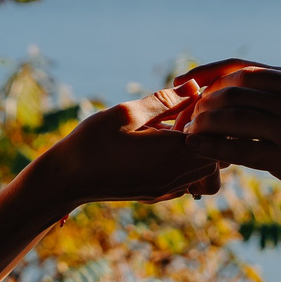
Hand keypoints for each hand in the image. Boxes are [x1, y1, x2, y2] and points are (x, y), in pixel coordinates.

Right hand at [34, 89, 221, 208]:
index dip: (208, 117)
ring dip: (194, 149)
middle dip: (206, 134)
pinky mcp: (157, 195)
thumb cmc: (92, 142)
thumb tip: (194, 86)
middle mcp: (175, 176)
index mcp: (172, 154)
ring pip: (202, 170)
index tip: (189, 103)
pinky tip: (157, 147)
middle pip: (215, 155)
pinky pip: (185, 178)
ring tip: (168, 130)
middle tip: (181, 115)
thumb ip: (164, 101)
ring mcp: (167, 189)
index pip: (215, 136)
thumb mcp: (126, 113)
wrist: (65, 180)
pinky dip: (182, 162)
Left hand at [169, 47, 280, 155]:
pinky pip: (240, 149)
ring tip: (185, 130)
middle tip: (185, 112)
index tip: (195, 84)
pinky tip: (196, 149)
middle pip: (233, 93)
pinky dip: (213, 147)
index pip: (245, 73)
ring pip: (231, 118)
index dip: (215, 78)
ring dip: (203, 122)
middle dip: (204, 101)